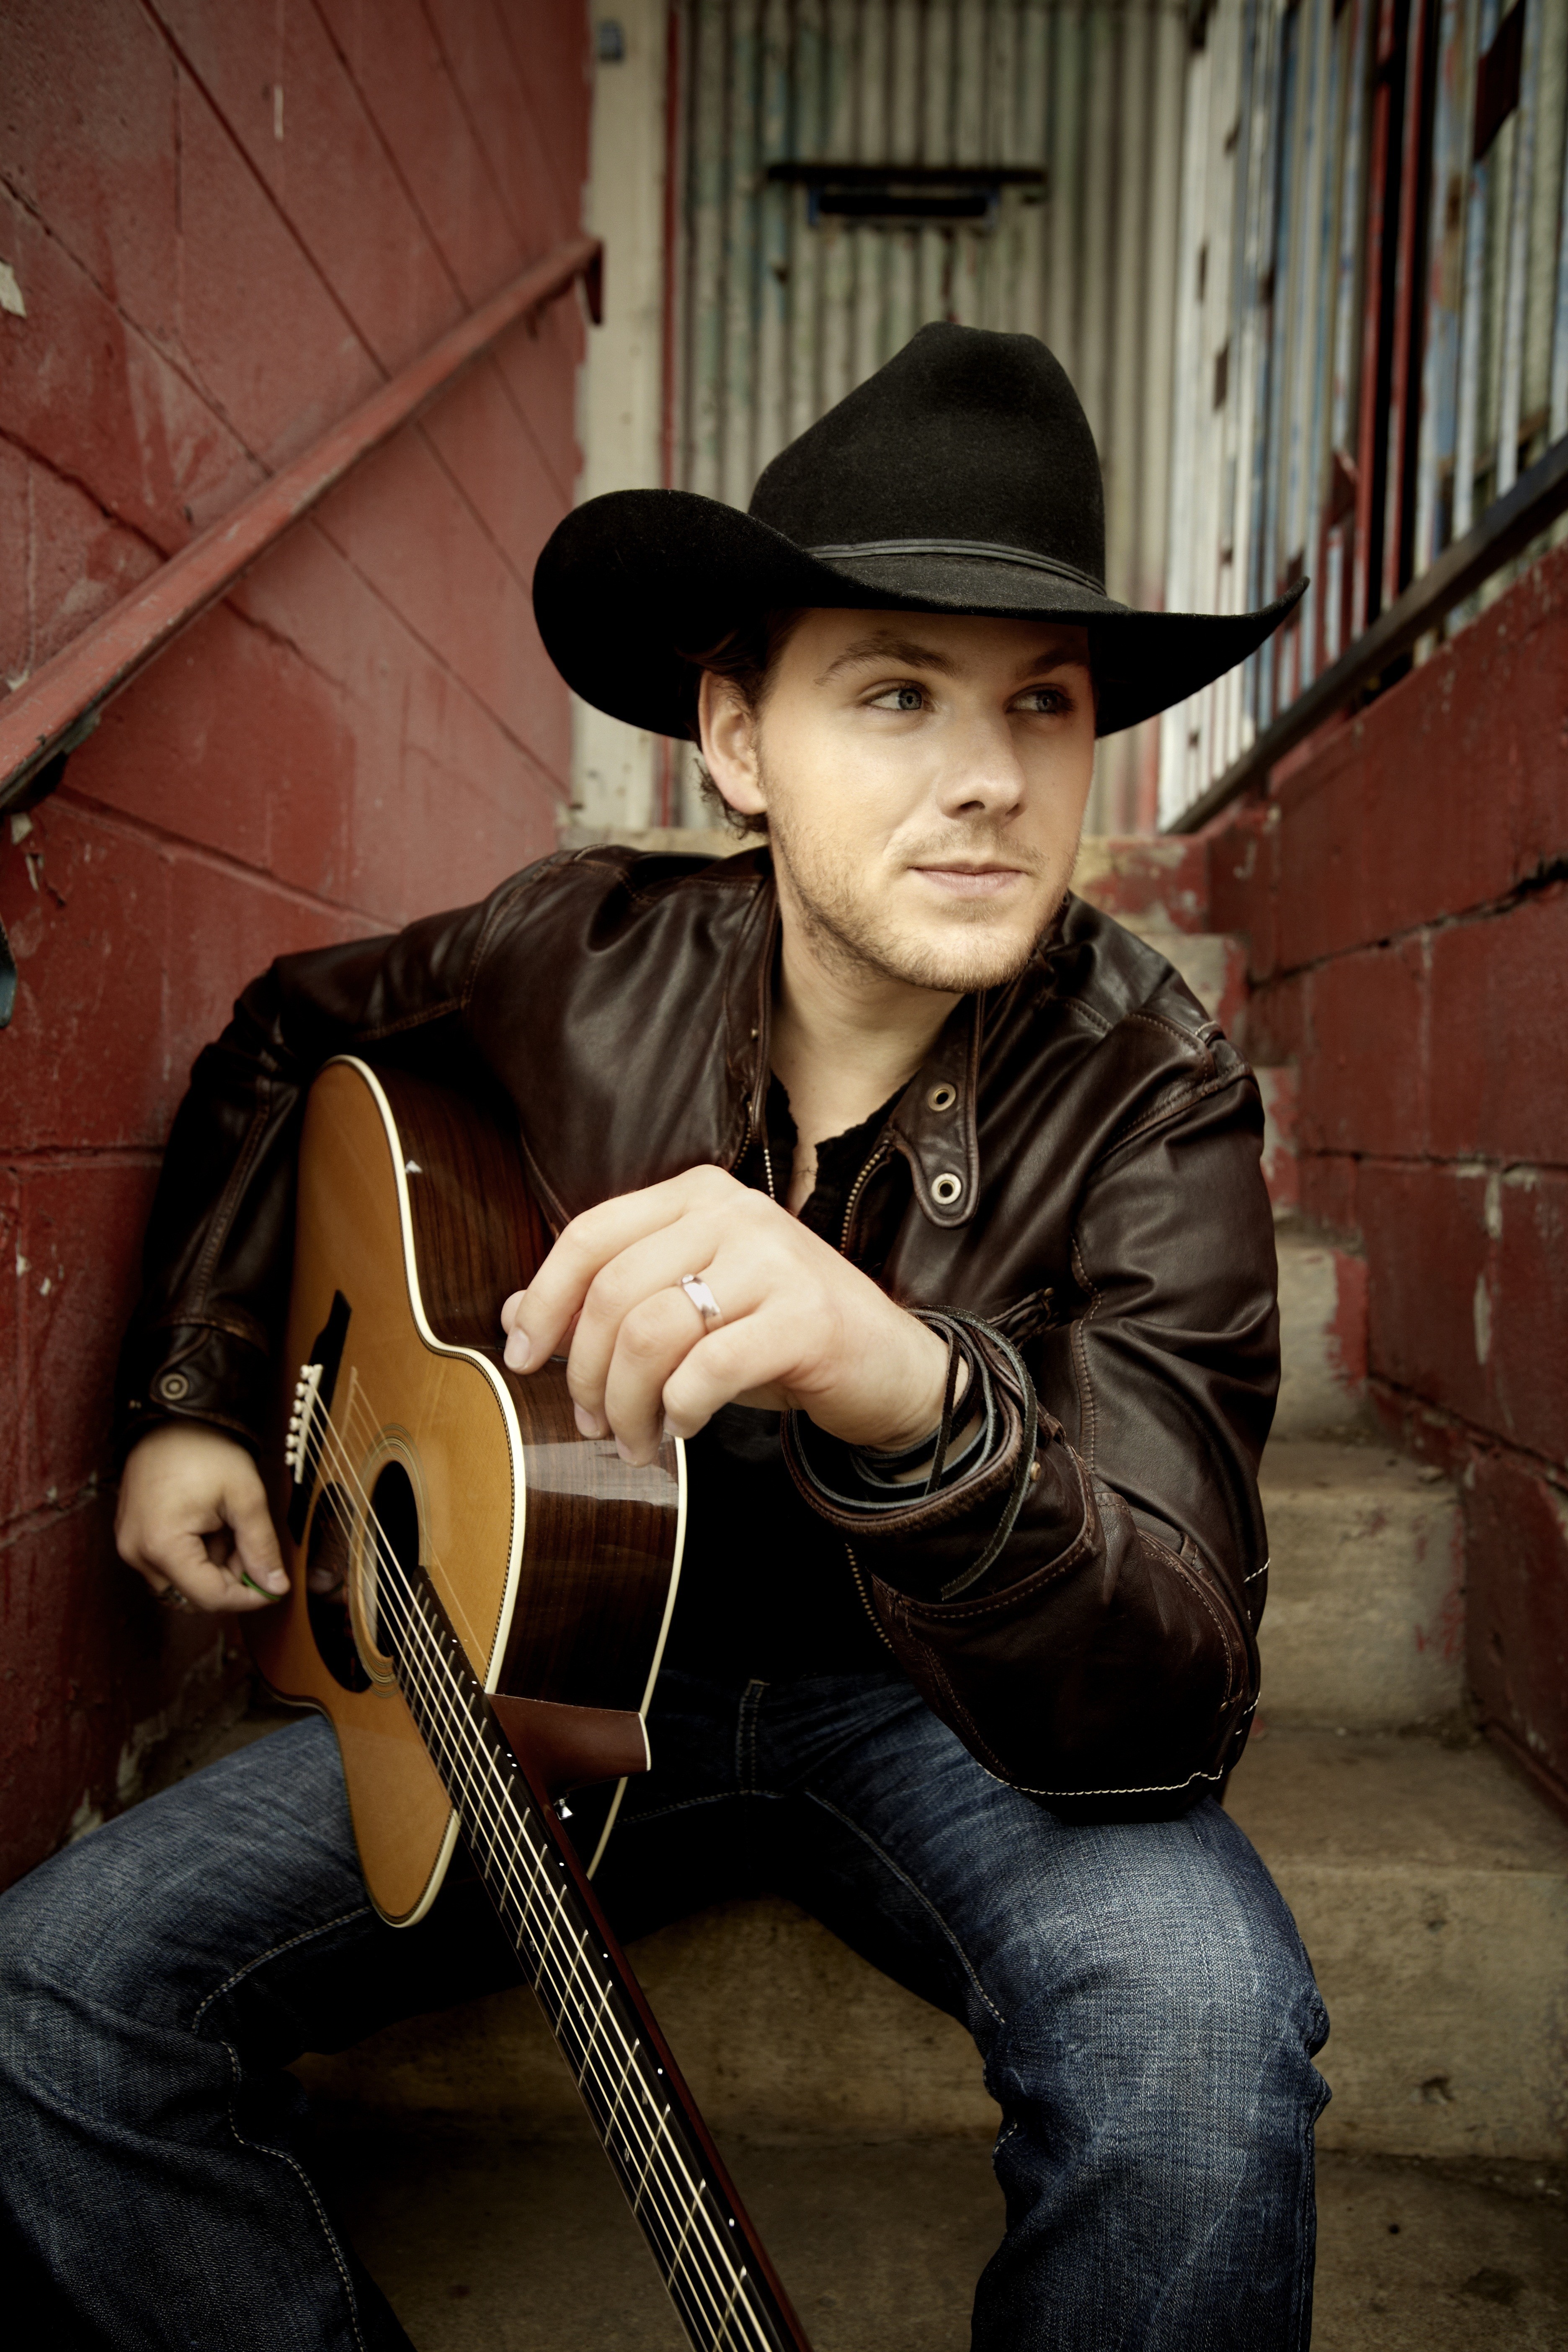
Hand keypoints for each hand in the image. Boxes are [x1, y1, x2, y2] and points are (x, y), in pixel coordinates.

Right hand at [116, 1423, 288, 1612]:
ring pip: (183, 1580)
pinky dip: (196, 1553)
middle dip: (230, 1575)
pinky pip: (169, 1563)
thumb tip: (276, 1587)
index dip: (248, 1597)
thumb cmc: (205, 1450)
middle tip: (249, 1539)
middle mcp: (137, 1553)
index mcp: (162, 1545)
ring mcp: (131, 1546)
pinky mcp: (133, 1538)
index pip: (210, 1597)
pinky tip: (210, 1523)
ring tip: (227, 1523)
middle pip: (194, 1592)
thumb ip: (261, 1547)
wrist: (171, 1419)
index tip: (273, 1586)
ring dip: (213, 1564)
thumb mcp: (245, 1497)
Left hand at [499, 1166, 953, 1467]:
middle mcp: (736, 1212)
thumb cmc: (776, 1337)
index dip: (544, 1300)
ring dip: (628, 1404)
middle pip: (614, 1292)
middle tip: (592, 1422)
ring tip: (636, 1439)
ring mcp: (775, 1259)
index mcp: (699, 1195)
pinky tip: (683, 1429)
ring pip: (652, 1334)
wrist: (887, 1368)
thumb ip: (609, 1302)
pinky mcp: (805, 1316)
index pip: (591, 1234)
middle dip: (585, 1371)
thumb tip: (513, 1314)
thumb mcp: (688, 1310)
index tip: (520, 1356)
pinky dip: (679, 1411)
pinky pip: (707, 1370)